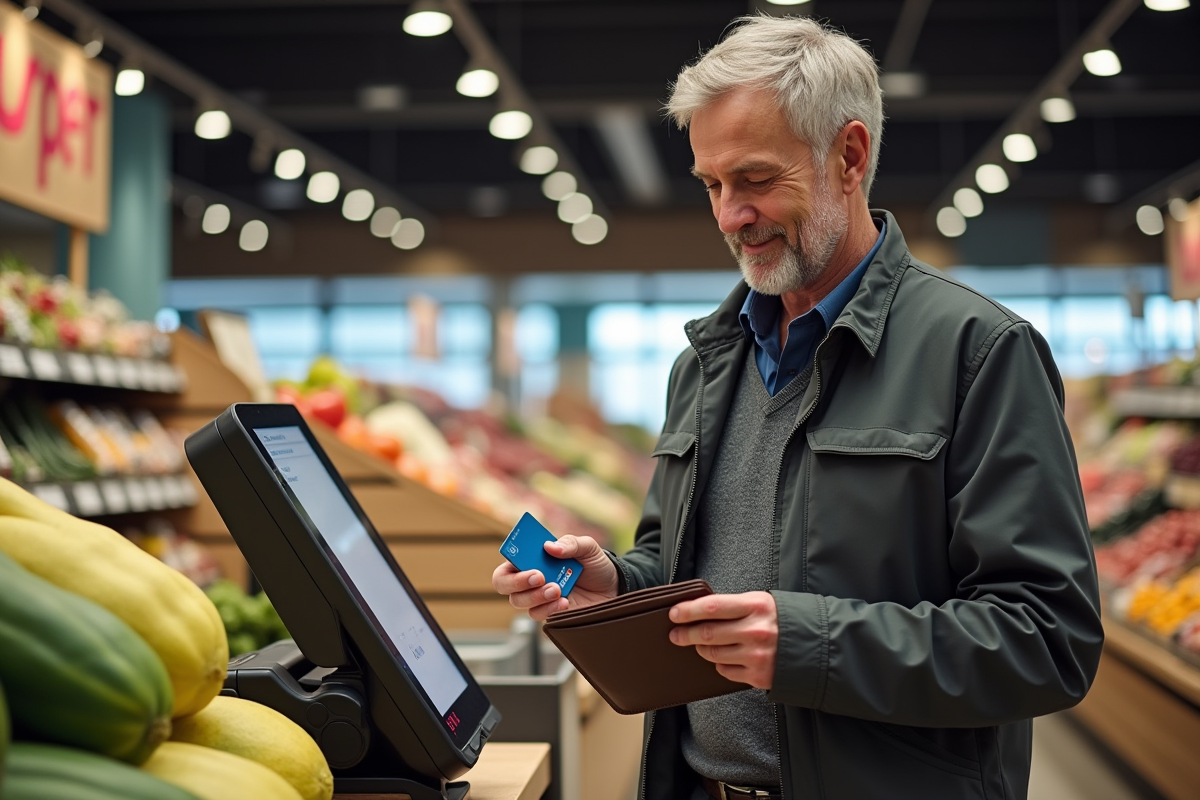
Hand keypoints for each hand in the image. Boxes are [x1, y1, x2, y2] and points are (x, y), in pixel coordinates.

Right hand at [491, 535, 618, 621]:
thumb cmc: (596, 565)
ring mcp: (539, 596)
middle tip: (539, 577)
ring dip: (535, 596)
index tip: (525, 560)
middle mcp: (532, 578)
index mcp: (535, 558)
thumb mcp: (588, 547)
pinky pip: (537, 614)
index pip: (510, 558)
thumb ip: (570, 543)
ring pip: (518, 601)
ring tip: (557, 589)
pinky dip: (548, 609)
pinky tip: (565, 602)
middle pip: (504, 583)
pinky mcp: (550, 612)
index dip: (510, 559)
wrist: (614, 588)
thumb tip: (550, 547)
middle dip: (516, 581)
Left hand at [669, 591, 777, 689]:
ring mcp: (756, 656)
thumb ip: (735, 607)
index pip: (712, 607)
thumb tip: (699, 610)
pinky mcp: (758, 676)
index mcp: (756, 606)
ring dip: (701, 649)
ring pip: (713, 654)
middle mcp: (756, 631)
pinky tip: (724, 657)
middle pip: (708, 633)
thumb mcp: (762, 603)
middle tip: (675, 634)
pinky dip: (719, 664)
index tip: (674, 613)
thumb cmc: (784, 621)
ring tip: (699, 644)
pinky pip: (725, 670)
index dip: (689, 610)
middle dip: (686, 634)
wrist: (818, 647)